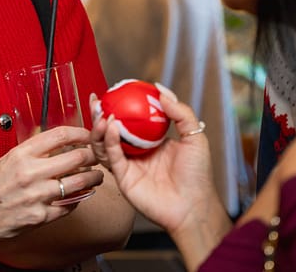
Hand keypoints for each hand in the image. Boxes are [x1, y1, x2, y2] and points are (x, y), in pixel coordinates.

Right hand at [0, 124, 103, 244]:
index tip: (87, 135)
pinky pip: (69, 205)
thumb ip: (29, 150)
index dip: (80, 133)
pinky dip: (78, 199)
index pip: (59, 135)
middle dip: (92, 155)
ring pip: (79, 182)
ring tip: (96, 176)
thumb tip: (53, 141)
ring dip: (93, 178)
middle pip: (75, 157)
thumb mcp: (5, 160)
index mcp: (21, 155)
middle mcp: (31, 173)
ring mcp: (37, 196)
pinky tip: (79, 195)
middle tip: (96, 155)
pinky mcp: (41, 217)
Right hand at [90, 84, 213, 236]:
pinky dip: (108, 140)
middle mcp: (136, 153)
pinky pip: (112, 157)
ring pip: (105, 144)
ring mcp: (128, 165)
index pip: (130, 120)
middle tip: (97, 101)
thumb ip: (180, 112)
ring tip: (102, 113)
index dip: (120, 106)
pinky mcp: (123, 178)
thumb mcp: (194, 137)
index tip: (113, 91)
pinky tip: (111, 126)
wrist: (194, 206)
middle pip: (112, 131)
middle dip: (100, 115)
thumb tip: (160, 89)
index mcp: (150, 142)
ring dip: (100, 127)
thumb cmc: (198, 174)